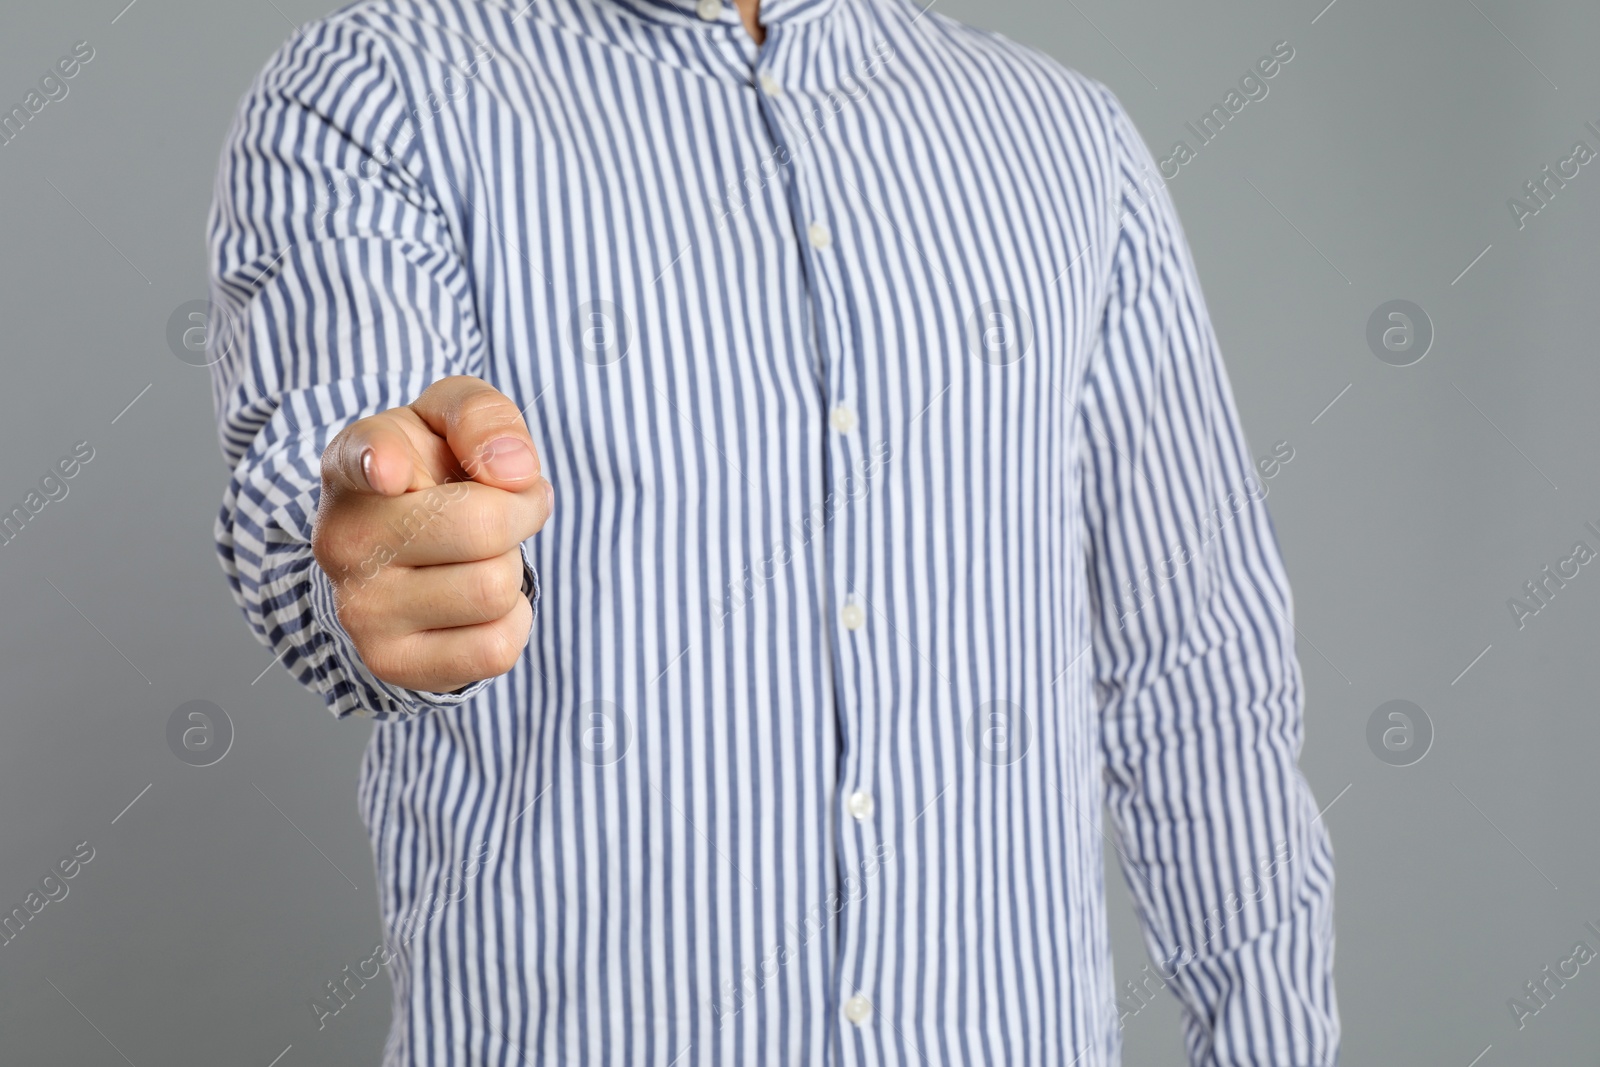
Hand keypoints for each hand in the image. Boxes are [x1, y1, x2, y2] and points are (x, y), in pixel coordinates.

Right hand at [311, 376, 551, 692]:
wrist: (402, 548)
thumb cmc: (432, 473)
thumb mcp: (452, 420)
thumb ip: (484, 417)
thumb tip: (514, 471)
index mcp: (356, 462)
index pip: (364, 457)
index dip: (380, 461)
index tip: (390, 470)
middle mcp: (344, 539)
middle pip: (483, 529)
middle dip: (519, 515)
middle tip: (502, 511)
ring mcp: (361, 609)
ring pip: (495, 589)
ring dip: (511, 569)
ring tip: (475, 556)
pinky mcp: (392, 662)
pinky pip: (496, 649)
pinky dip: (511, 622)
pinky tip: (476, 603)